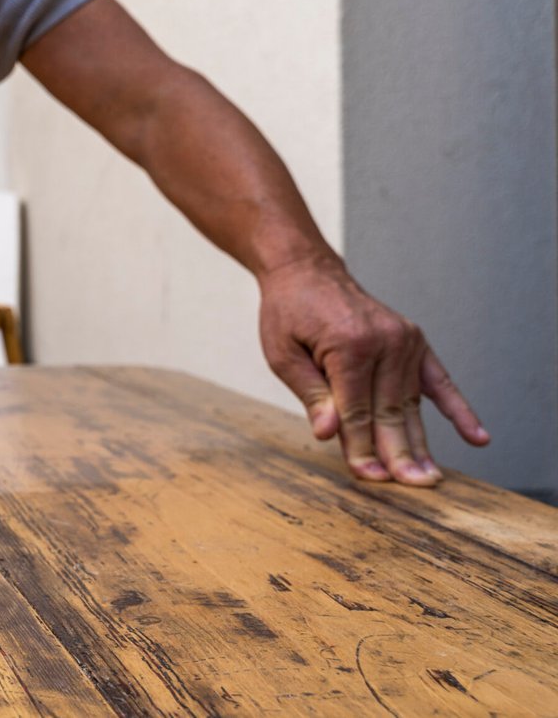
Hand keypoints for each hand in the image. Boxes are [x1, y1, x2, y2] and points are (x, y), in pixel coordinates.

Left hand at [258, 255, 488, 485]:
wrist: (306, 271)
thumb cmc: (289, 313)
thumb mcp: (282, 354)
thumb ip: (310, 394)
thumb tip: (330, 435)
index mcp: (350, 345)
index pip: (356, 410)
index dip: (361, 448)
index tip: (370, 478)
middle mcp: (386, 342)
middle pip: (389, 411)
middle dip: (397, 453)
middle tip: (411, 488)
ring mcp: (406, 341)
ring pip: (410, 403)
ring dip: (420, 443)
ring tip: (429, 478)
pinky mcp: (415, 342)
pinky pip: (440, 381)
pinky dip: (458, 410)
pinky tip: (476, 437)